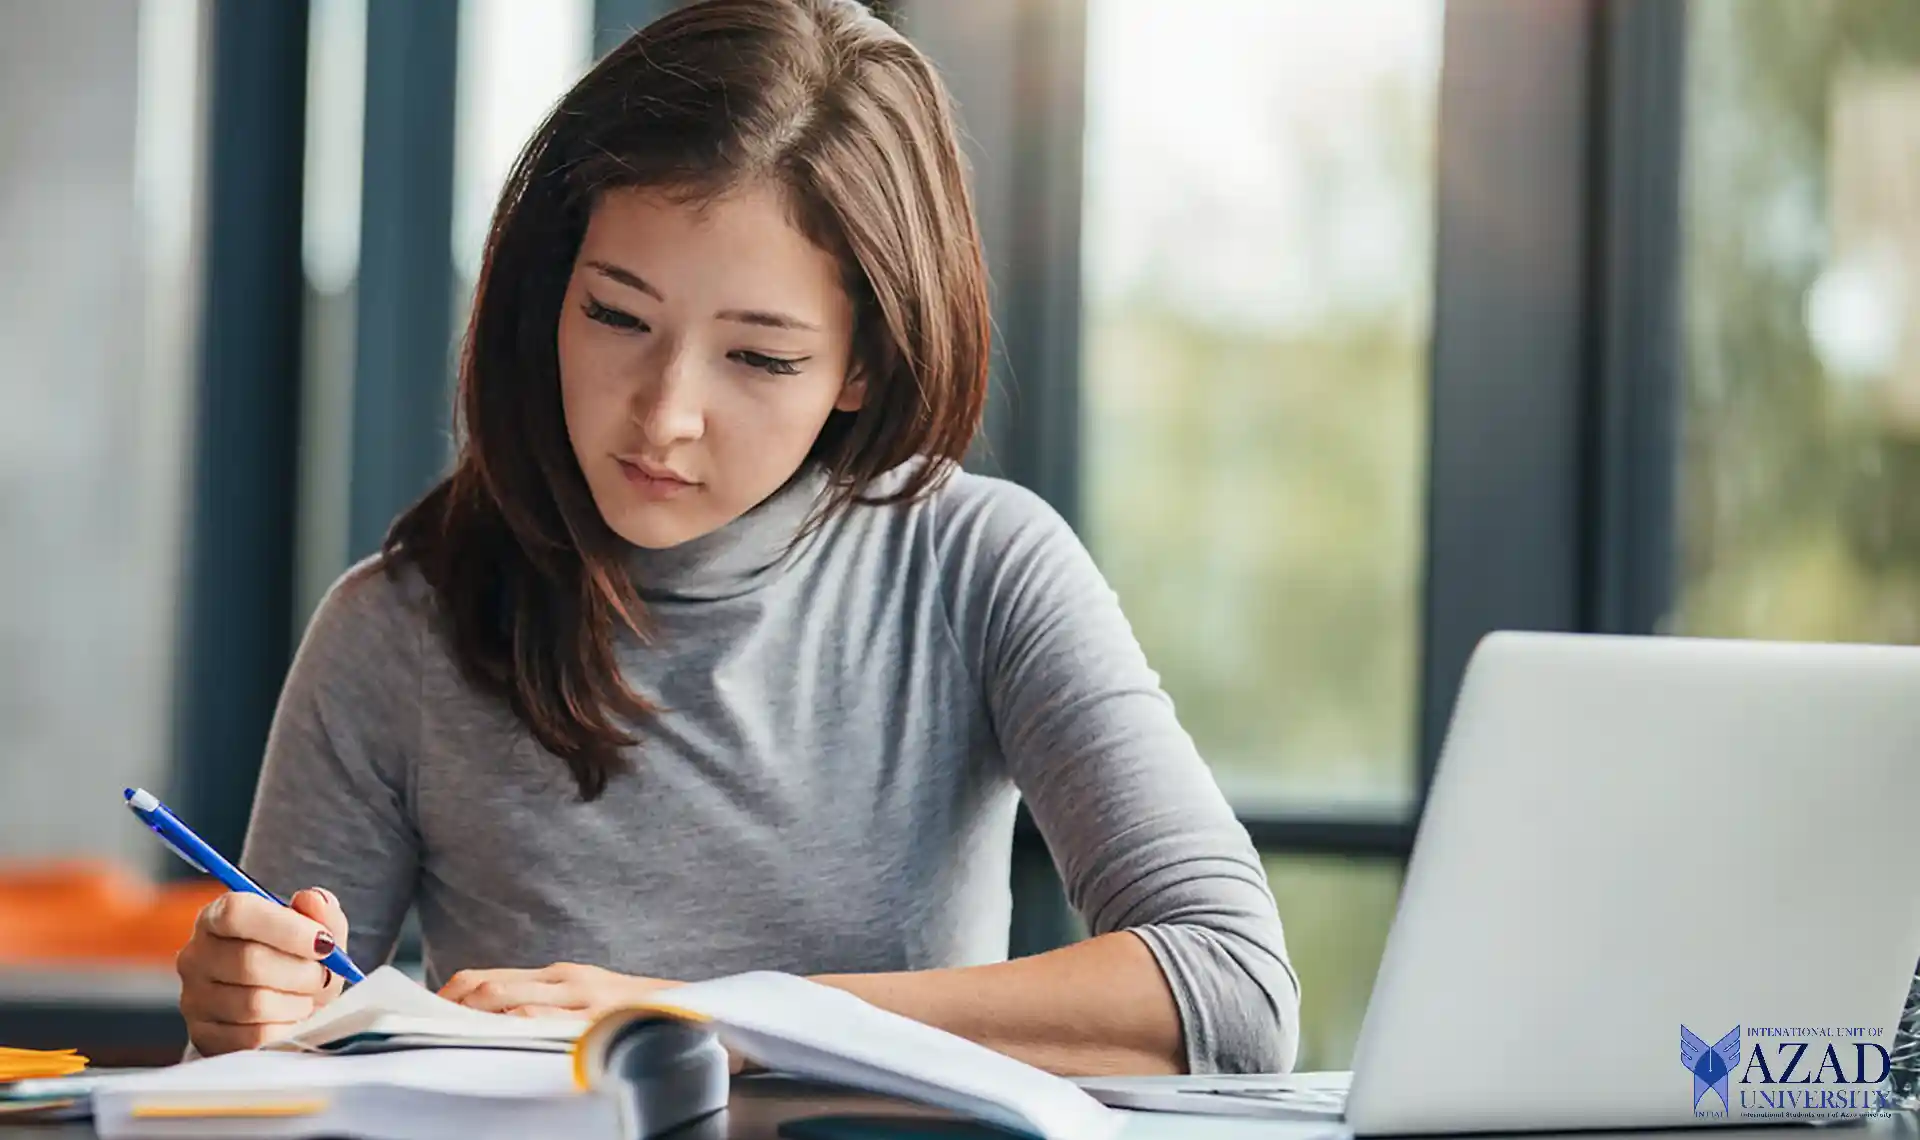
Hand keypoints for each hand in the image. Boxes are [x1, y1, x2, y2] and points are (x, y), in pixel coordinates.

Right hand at [176, 888, 348, 1054]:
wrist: (284, 1010)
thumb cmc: (297, 964)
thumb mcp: (317, 935)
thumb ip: (321, 913)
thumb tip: (312, 899)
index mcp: (217, 918)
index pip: (237, 913)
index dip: (286, 927)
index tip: (325, 942)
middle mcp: (196, 956)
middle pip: (249, 961)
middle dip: (301, 972)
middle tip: (322, 976)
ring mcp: (194, 999)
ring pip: (253, 1003)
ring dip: (296, 1002)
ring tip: (307, 998)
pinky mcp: (203, 1036)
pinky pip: (252, 1037)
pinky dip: (284, 1029)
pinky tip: (292, 1019)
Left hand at [438, 962, 678, 1021]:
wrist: (690, 1009)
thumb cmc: (628, 1011)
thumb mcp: (584, 995)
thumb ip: (543, 998)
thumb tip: (488, 1015)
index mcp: (557, 974)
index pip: (484, 978)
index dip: (448, 994)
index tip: (425, 1014)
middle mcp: (565, 982)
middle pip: (489, 988)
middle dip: (452, 1011)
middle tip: (426, 1031)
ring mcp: (580, 1003)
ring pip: (511, 1006)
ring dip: (476, 1023)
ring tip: (451, 1040)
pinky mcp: (595, 1023)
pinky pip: (543, 1025)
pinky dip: (514, 1032)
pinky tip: (497, 1047)